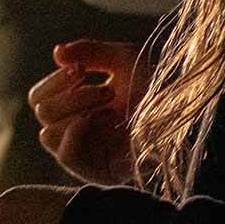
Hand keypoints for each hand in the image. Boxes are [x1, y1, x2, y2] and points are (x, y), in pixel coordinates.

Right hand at [28, 39, 144, 186]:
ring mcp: (86, 154)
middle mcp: (77, 133)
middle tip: (106, 90)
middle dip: (70, 95)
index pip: (40, 100)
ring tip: (110, 105)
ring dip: (76, 110)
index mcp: (78, 109)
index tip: (80, 69)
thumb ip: (90, 51)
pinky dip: (77, 131)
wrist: (184, 110)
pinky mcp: (97, 172)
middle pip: (42, 114)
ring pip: (47, 134)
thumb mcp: (123, 58)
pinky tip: (102, 119)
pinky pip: (66, 155)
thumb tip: (57, 53)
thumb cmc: (158, 86)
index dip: (53, 82)